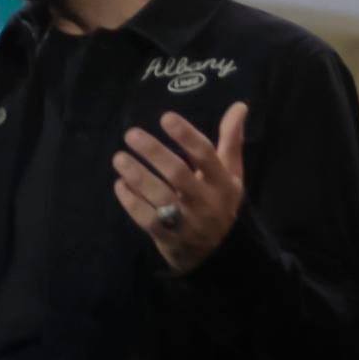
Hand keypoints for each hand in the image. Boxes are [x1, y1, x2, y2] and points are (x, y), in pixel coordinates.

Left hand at [112, 103, 247, 274]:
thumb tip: (239, 106)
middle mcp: (205, 201)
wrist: (219, 253)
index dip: (186, 135)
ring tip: (119, 158)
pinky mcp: (169, 238)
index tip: (165, 118)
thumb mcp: (231, 174)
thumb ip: (230, 140)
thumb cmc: (220, 203)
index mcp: (222, 182)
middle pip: (178, 173)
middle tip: (131, 134)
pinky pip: (147, 219)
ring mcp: (187, 222)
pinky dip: (131, 201)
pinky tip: (120, 184)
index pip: (205, 155)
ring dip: (137, 175)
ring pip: (159, 196)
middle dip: (154, 152)